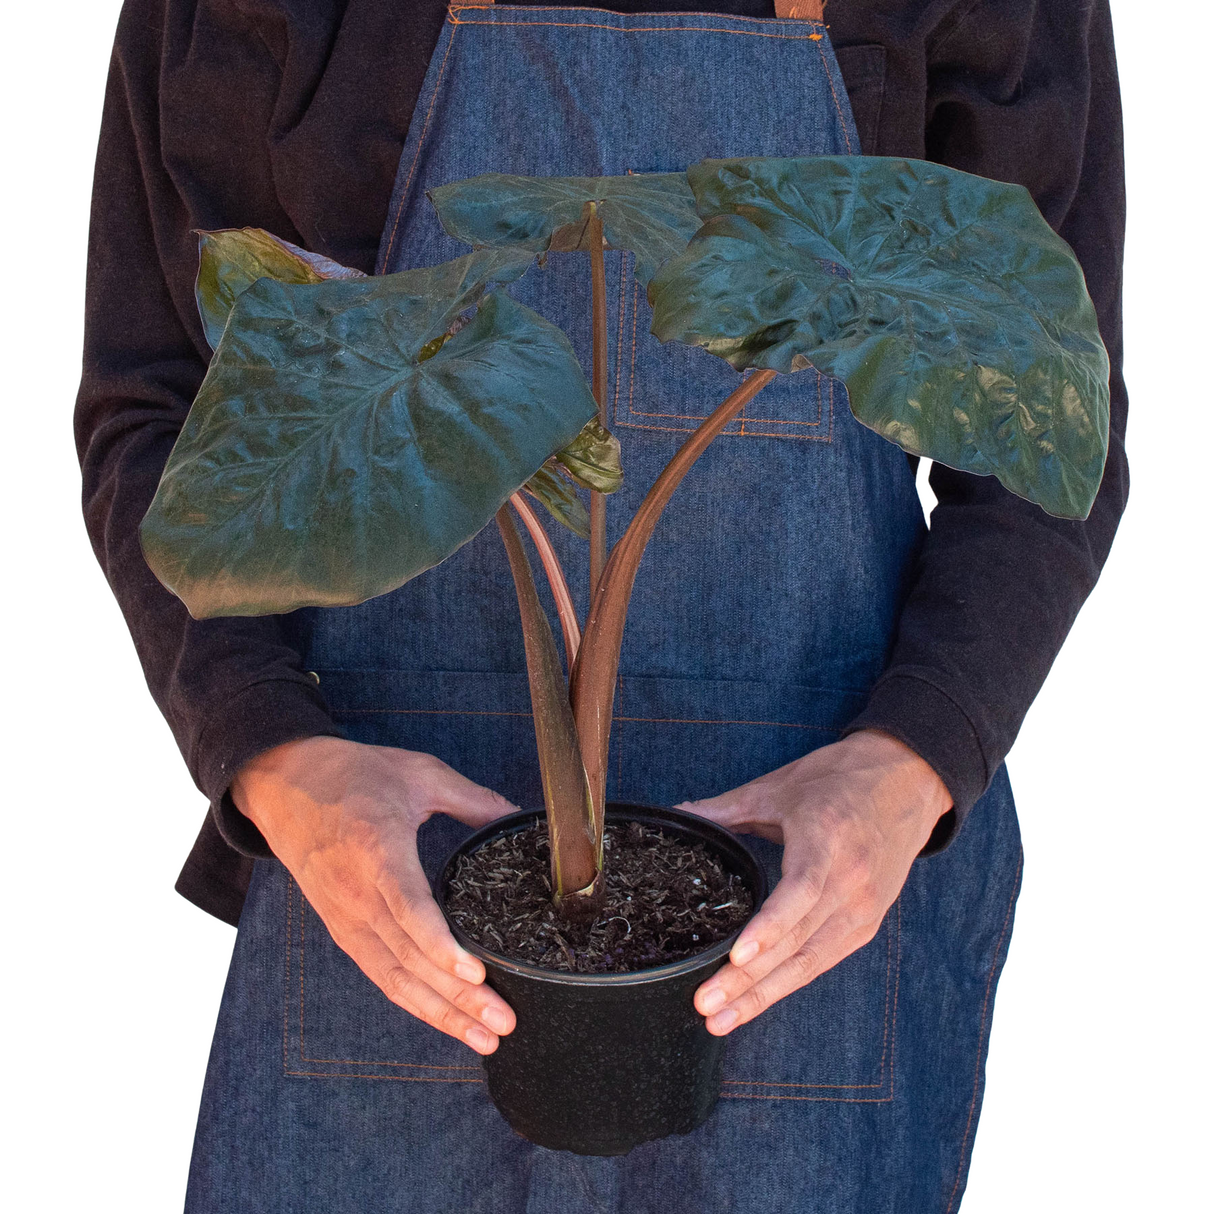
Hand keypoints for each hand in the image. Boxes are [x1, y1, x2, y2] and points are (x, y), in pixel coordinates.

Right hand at [232, 736, 518, 1053]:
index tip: (475, 974)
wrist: (285, 785)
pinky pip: (380, 974)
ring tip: (485, 1036)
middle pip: (410, 957)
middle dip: (458, 998)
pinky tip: (446, 1020)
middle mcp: (358, 895)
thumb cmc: (354, 775)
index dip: (441, 947)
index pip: (409, 909)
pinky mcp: (343, 929)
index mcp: (377, 851)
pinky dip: (414, 1002)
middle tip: (504, 1022)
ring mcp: (347, 918)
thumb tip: (516, 816)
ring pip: (395, 978)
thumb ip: (472, 799)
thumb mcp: (419, 773)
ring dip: (441, 1013)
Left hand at [679, 730, 950, 1035]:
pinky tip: (755, 1001)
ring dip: (764, 994)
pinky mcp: (867, 922)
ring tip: (721, 1019)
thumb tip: (678, 813)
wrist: (907, 780)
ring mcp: (863, 908)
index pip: (799, 894)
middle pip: (797, 941)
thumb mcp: (779, 787)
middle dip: (748, 979)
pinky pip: (823, 959)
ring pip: (809, 962)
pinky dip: (788, 982)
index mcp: (827, 842)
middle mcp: (850, 882)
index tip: (737, 956)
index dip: (769, 928)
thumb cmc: (840, 779)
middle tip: (705, 1004)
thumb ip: (726, 809)